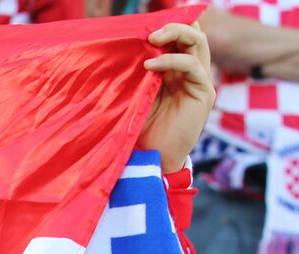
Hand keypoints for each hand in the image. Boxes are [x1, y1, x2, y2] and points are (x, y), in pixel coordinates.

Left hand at [139, 22, 215, 172]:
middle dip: (174, 26)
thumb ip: (136, 73)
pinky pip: (193, 67)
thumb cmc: (139, 129)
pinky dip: (172, 60)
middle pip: (193, 34)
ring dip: (177, 34)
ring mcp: (199, 81)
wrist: (152, 158)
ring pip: (198, 43)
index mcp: (174, 69)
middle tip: (151, 31)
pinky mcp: (203, 93)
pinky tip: (151, 64)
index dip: (169, 25)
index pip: (179, 37)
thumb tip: (122, 47)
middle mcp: (190, 71)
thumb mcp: (135, 95)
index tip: (146, 22)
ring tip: (153, 38)